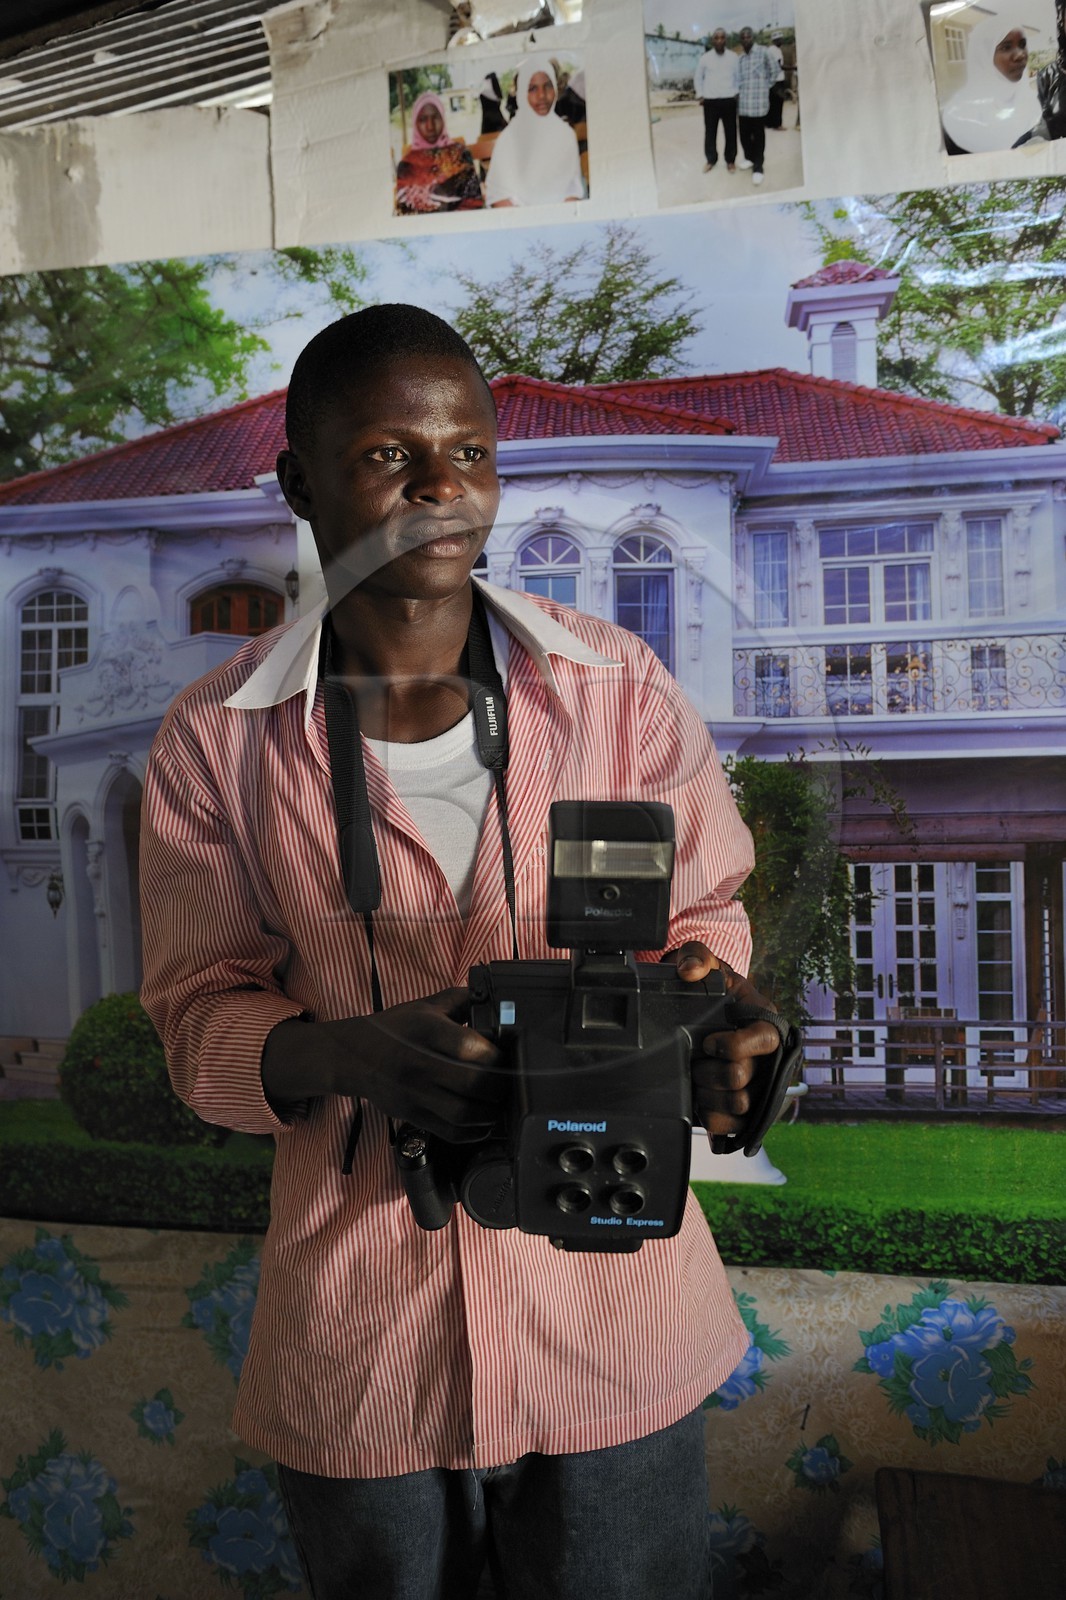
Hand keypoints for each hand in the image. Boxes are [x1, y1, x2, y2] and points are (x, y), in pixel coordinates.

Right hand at [263, 989, 501, 1142]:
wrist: (353, 1056)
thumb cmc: (396, 1029)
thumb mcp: (428, 1006)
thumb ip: (464, 1000)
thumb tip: (499, 1001)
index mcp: (427, 1030)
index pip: (470, 1048)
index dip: (497, 1057)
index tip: (508, 1058)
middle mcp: (419, 1064)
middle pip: (472, 1085)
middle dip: (500, 1088)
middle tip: (510, 1085)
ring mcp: (414, 1094)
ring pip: (463, 1115)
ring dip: (490, 1114)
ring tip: (499, 1105)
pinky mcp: (411, 1116)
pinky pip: (449, 1133)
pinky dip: (473, 1133)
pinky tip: (483, 1123)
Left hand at [672, 942, 783, 1139]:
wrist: (704, 1015)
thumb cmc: (711, 991)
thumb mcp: (704, 964)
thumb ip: (696, 956)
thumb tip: (689, 970)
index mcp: (765, 1024)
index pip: (764, 1040)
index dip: (731, 1045)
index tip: (707, 1042)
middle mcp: (769, 1058)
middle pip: (743, 1078)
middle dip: (709, 1072)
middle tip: (695, 1062)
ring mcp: (759, 1086)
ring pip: (740, 1104)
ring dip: (709, 1094)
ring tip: (696, 1080)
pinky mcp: (746, 1111)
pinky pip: (732, 1126)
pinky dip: (712, 1117)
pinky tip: (700, 1100)